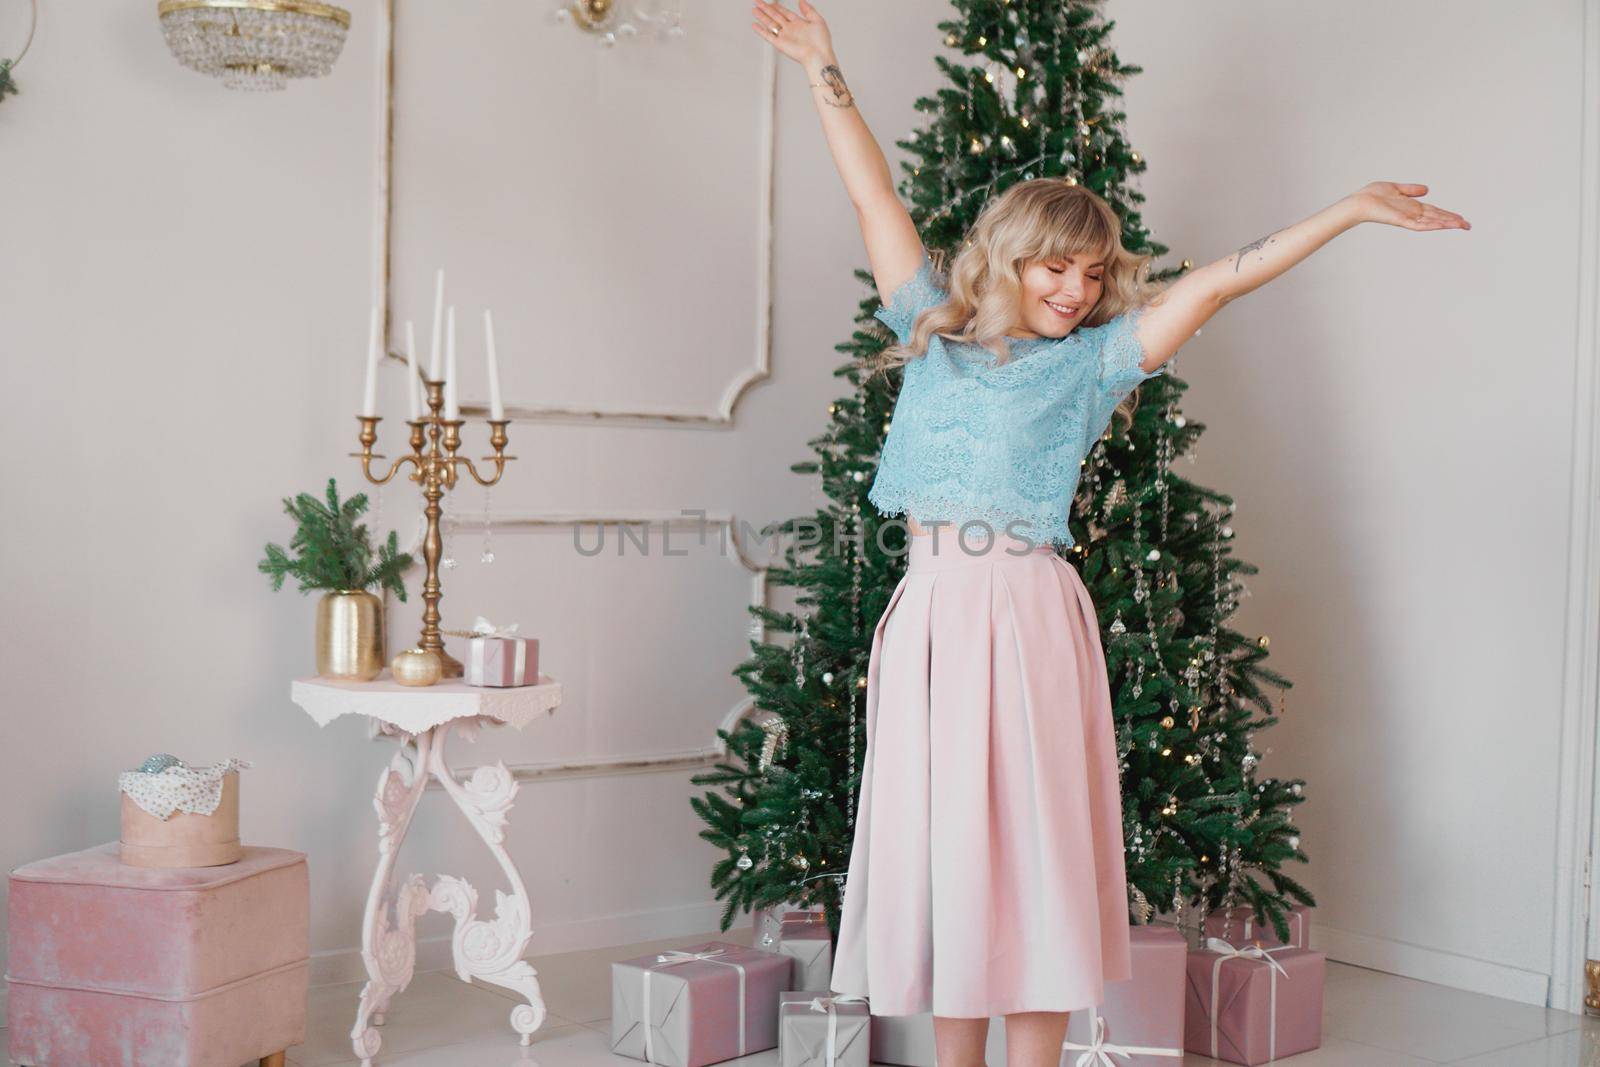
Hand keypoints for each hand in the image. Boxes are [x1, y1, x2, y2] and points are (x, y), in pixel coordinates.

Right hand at [750, 0, 833, 68]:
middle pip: (775, 16)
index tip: (772, 2)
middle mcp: (790, 30)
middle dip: (766, 9)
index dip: (778, 7)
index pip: (785, 13)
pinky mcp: (780, 44)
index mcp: (799, 24)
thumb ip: (808, 10)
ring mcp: (784, 37)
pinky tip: (754, 25)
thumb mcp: (818, 20)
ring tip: (754, 9)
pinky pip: (768, 36)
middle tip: (758, 2)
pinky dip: (760, 31)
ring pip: (770, 24)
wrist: (818, 55)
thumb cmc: (821, 42)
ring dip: (762, 16)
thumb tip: (801, 0)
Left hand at [1347, 182, 1470, 231]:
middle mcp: (1412, 213)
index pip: (1434, 211)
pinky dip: (1432, 224)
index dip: (1448, 214)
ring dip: (1447, 223)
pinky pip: (1420, 224)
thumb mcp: (1396, 188)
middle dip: (1453, 221)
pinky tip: (1444, 225)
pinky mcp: (1402, 221)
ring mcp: (1408, 218)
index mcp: (1412, 206)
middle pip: (1437, 217)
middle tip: (1468, 225)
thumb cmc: (1373, 195)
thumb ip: (1411, 190)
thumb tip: (1427, 189)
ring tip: (1462, 225)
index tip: (1461, 218)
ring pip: (1432, 222)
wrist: (1360, 202)